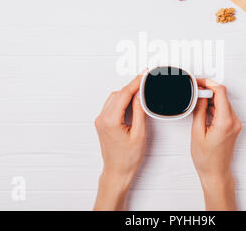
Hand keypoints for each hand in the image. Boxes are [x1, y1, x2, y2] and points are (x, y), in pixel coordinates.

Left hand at [94, 75, 146, 210]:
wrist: (117, 171)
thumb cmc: (127, 158)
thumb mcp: (139, 133)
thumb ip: (140, 112)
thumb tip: (140, 95)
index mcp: (110, 120)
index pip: (124, 94)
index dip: (136, 83)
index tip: (144, 75)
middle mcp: (102, 118)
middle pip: (118, 94)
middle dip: (132, 86)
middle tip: (145, 81)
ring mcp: (100, 120)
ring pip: (114, 98)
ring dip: (126, 93)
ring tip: (141, 90)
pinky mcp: (101, 123)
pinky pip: (111, 105)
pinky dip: (121, 100)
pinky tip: (131, 100)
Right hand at [191, 79, 241, 210]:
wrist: (216, 173)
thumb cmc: (207, 159)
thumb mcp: (197, 132)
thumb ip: (198, 111)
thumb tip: (199, 96)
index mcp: (225, 121)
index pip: (221, 92)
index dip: (209, 84)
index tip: (199, 83)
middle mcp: (233, 121)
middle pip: (223, 96)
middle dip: (208, 91)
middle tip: (195, 91)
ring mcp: (235, 124)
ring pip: (223, 102)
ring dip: (210, 99)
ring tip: (197, 103)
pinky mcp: (233, 127)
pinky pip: (224, 110)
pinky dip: (214, 107)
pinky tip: (203, 111)